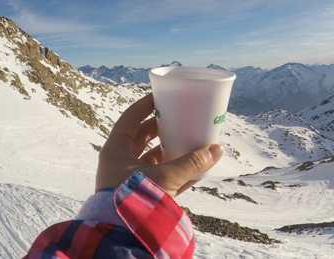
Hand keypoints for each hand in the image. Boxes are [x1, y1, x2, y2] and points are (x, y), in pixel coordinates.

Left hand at [95, 93, 223, 196]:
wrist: (124, 236)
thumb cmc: (136, 199)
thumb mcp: (165, 177)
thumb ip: (191, 163)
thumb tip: (217, 149)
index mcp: (116, 150)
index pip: (130, 118)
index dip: (146, 105)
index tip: (163, 96)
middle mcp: (119, 163)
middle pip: (142, 137)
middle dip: (161, 128)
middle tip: (180, 117)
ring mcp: (128, 180)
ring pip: (151, 159)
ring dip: (169, 150)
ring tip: (189, 141)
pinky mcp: (140, 196)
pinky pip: (159, 179)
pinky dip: (175, 173)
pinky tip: (194, 171)